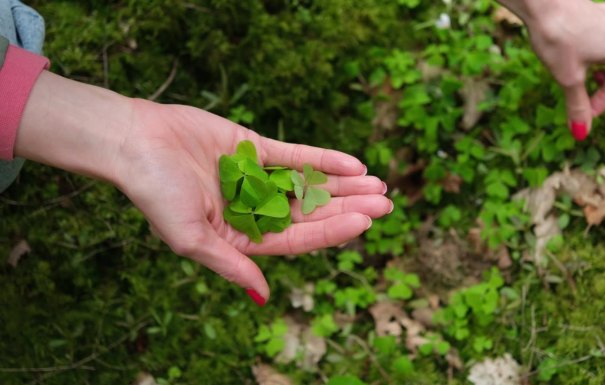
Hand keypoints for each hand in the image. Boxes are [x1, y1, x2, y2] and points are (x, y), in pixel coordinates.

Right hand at [113, 100, 391, 304]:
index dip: (332, 232)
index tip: (364, 224)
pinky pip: (296, 155)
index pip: (297, 239)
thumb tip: (264, 296)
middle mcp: (255, 209)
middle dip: (348, 207)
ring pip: (310, 184)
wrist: (134, 142)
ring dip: (343, 184)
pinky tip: (352, 163)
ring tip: (379, 183)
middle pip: (311, 212)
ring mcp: (258, 178)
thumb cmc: (156, 194)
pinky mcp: (256, 148)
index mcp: (242, 237)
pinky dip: (322, 159)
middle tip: (387, 204)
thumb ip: (231, 265)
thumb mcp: (190, 238)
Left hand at [511, 0, 604, 139]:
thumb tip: (582, 133)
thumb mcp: (568, 78)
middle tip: (591, 91)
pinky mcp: (603, 12)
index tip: (580, 113)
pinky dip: (603, 45)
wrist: (542, 3)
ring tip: (591, 72)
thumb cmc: (557, 38)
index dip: (599, 106)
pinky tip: (584, 49)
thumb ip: (578, 105)